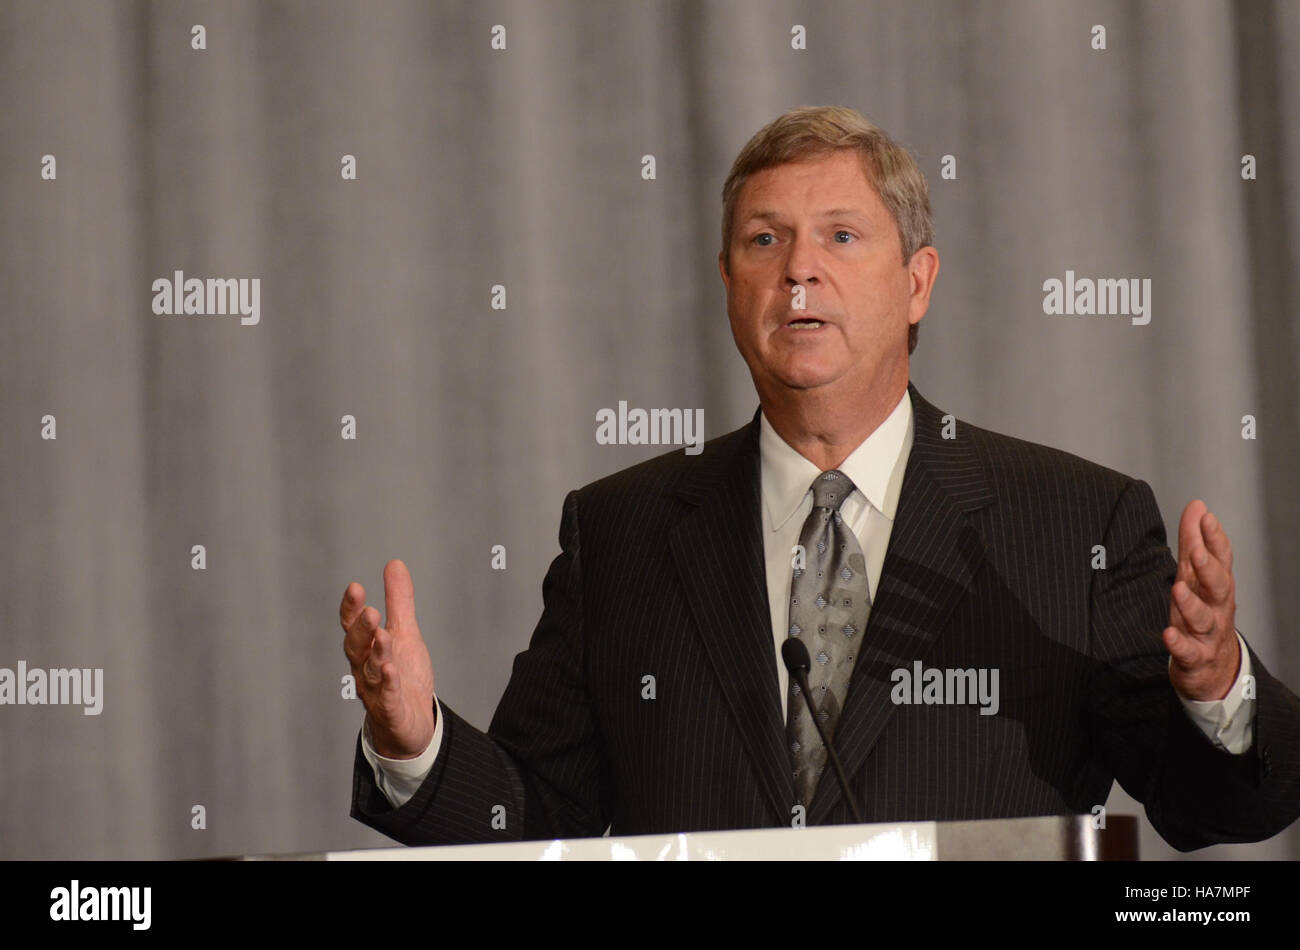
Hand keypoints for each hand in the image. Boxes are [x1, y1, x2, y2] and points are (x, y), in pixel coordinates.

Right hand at [340, 559, 435, 757]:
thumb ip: (398, 601)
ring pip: (370, 671)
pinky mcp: (391, 711)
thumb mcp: (404, 632)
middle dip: (361, 629)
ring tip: (383, 635)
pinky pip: (387, 698)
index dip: (351, 609)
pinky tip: (391, 671)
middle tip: (369, 611)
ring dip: (376, 653)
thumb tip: (394, 563)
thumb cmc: (402, 675)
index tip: (355, 588)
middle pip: (357, 647)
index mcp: (366, 648)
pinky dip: (388, 685)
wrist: (411, 724)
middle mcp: (364, 669)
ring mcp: (375, 691)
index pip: (353, 626)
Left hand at [1164, 500, 1239, 701]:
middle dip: (1208, 568)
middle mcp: (1216, 608)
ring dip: (1191, 603)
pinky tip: (1168, 634)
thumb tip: (1197, 506)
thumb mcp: (1195, 576)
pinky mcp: (1194, 658)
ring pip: (1203, 619)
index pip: (1220, 559)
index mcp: (1215, 586)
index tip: (1206, 517)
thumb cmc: (1203, 612)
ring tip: (1177, 588)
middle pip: (1218, 586)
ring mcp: (1206, 634)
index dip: (1214, 538)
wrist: (1213, 668)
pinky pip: (1188, 652)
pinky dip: (1179, 643)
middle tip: (1197, 551)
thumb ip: (1194, 541)